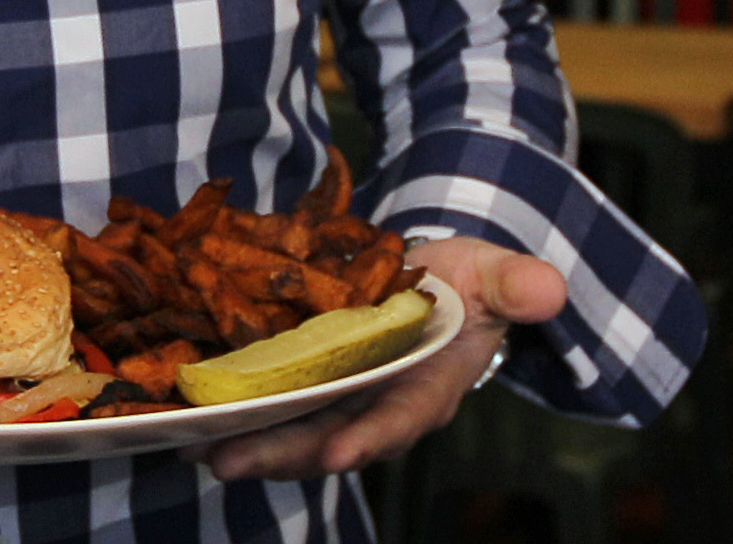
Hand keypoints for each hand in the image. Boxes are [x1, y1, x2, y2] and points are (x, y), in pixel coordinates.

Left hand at [201, 235, 569, 482]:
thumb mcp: (496, 274)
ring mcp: (338, 399)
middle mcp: (377, 406)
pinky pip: (266, 403)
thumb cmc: (470, 284)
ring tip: (188, 441)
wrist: (436, 281)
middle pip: (326, 439)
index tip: (340, 453)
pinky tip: (182, 409)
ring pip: (287, 430)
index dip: (372, 439)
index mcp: (428, 390)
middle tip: (225, 458)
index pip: (401, 421)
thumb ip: (516, 284)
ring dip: (241, 440)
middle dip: (278, 453)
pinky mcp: (305, 382)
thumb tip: (550, 287)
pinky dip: (228, 408)